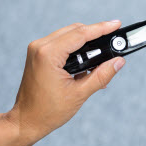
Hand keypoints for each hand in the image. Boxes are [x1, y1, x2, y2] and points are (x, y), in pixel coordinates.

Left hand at [4, 21, 125, 142]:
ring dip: (85, 41)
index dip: (101, 28)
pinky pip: (60, 43)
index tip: (116, 24)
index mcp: (48, 54)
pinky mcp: (37, 54)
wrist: (26, 120)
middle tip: (113, 41)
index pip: (81, 34)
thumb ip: (101, 75)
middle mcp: (40, 47)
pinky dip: (75, 48)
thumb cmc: (48, 111)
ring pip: (68, 35)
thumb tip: (118, 61)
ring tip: (102, 55)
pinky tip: (87, 60)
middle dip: (95, 34)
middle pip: (74, 30)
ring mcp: (37, 49)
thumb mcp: (79, 93)